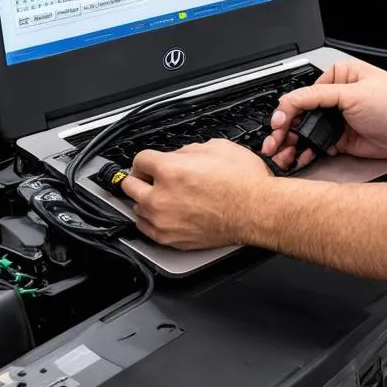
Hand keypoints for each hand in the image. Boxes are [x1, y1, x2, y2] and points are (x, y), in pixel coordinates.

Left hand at [121, 139, 270, 249]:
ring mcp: (164, 221)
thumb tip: (178, 156)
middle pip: (129, 185)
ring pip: (136, 208)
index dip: (146, 158)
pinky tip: (163, 213)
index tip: (148, 162)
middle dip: (139, 178)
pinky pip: (147, 229)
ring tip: (160, 196)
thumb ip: (188, 150)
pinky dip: (151, 220)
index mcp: (170, 169)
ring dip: (145, 200)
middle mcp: (161, 197)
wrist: (257, 210)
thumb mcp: (217, 147)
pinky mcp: (170, 240)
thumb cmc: (244, 181)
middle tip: (147, 177)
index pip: (140, 160)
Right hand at [263, 59, 386, 169]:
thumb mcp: (355, 95)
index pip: (304, 91)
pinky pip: (315, 145)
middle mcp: (335, 96)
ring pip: (305, 130)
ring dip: (291, 143)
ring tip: (280, 155)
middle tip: (273, 143)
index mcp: (339, 76)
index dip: (288, 109)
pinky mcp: (339, 138)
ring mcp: (337, 118)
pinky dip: (304, 152)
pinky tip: (296, 159)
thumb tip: (290, 100)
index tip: (279, 123)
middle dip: (284, 129)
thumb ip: (320, 97)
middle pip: (300, 113)